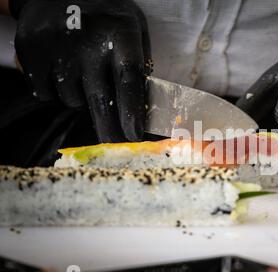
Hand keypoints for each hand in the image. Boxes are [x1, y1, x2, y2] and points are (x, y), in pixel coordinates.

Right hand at [12, 0, 149, 141]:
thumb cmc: (104, 19)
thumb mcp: (131, 31)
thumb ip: (137, 65)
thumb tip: (143, 112)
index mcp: (120, 33)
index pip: (129, 79)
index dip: (131, 111)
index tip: (133, 135)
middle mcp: (88, 40)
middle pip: (101, 99)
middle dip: (109, 128)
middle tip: (113, 143)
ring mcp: (57, 46)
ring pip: (72, 100)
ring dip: (80, 100)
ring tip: (82, 77)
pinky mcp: (31, 50)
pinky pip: (45, 94)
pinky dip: (55, 93)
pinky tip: (61, 73)